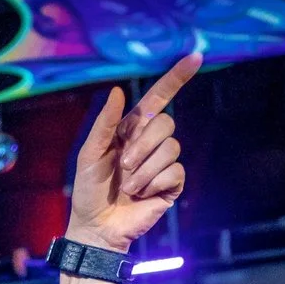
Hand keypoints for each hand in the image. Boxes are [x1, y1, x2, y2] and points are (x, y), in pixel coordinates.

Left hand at [65, 52, 200, 252]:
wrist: (96, 225)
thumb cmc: (89, 190)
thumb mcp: (91, 153)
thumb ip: (106, 123)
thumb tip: (119, 91)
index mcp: (131, 129)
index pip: (158, 98)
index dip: (176, 78)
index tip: (195, 57)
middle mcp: (150, 142)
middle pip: (166, 123)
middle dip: (143, 145)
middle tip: (124, 166)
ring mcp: (163, 164)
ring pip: (172, 148)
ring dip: (145, 169)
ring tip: (129, 186)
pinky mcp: (172, 185)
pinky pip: (175, 172)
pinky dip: (154, 183)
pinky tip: (142, 194)